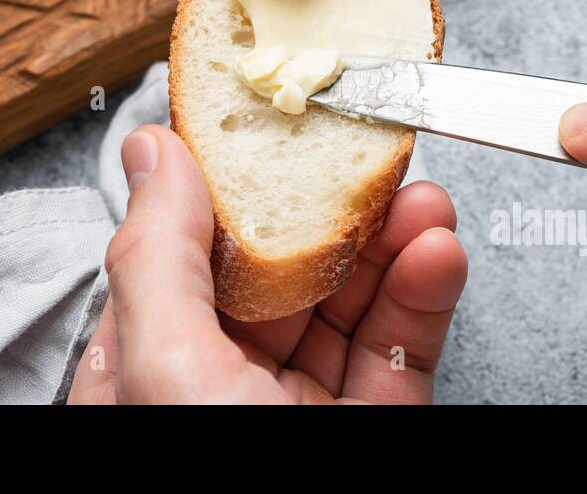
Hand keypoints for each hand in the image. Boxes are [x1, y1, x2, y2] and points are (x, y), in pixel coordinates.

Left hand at [68, 124, 467, 403]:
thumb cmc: (204, 488)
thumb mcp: (164, 371)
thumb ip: (155, 255)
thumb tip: (151, 149)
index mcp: (149, 362)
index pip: (189, 249)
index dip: (237, 185)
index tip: (282, 129)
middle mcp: (221, 384)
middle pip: (283, 270)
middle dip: (335, 210)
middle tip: (377, 154)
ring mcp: (299, 411)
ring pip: (352, 305)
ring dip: (393, 245)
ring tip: (425, 201)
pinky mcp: (372, 430)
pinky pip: (400, 356)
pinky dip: (424, 300)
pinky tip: (437, 254)